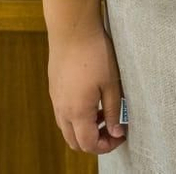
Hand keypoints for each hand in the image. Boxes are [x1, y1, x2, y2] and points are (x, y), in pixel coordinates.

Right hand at [43, 0, 125, 154]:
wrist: (72, 30)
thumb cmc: (95, 54)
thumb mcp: (111, 84)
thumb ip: (113, 111)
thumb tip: (117, 132)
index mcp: (77, 112)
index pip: (89, 144)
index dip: (107, 146)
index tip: (121, 135)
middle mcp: (62, 110)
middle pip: (74, 142)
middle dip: (94, 142)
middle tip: (113, 129)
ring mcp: (55, 99)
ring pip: (67, 128)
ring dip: (85, 129)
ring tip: (104, 113)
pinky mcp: (54, 89)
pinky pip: (63, 113)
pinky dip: (77, 116)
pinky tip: (92, 100)